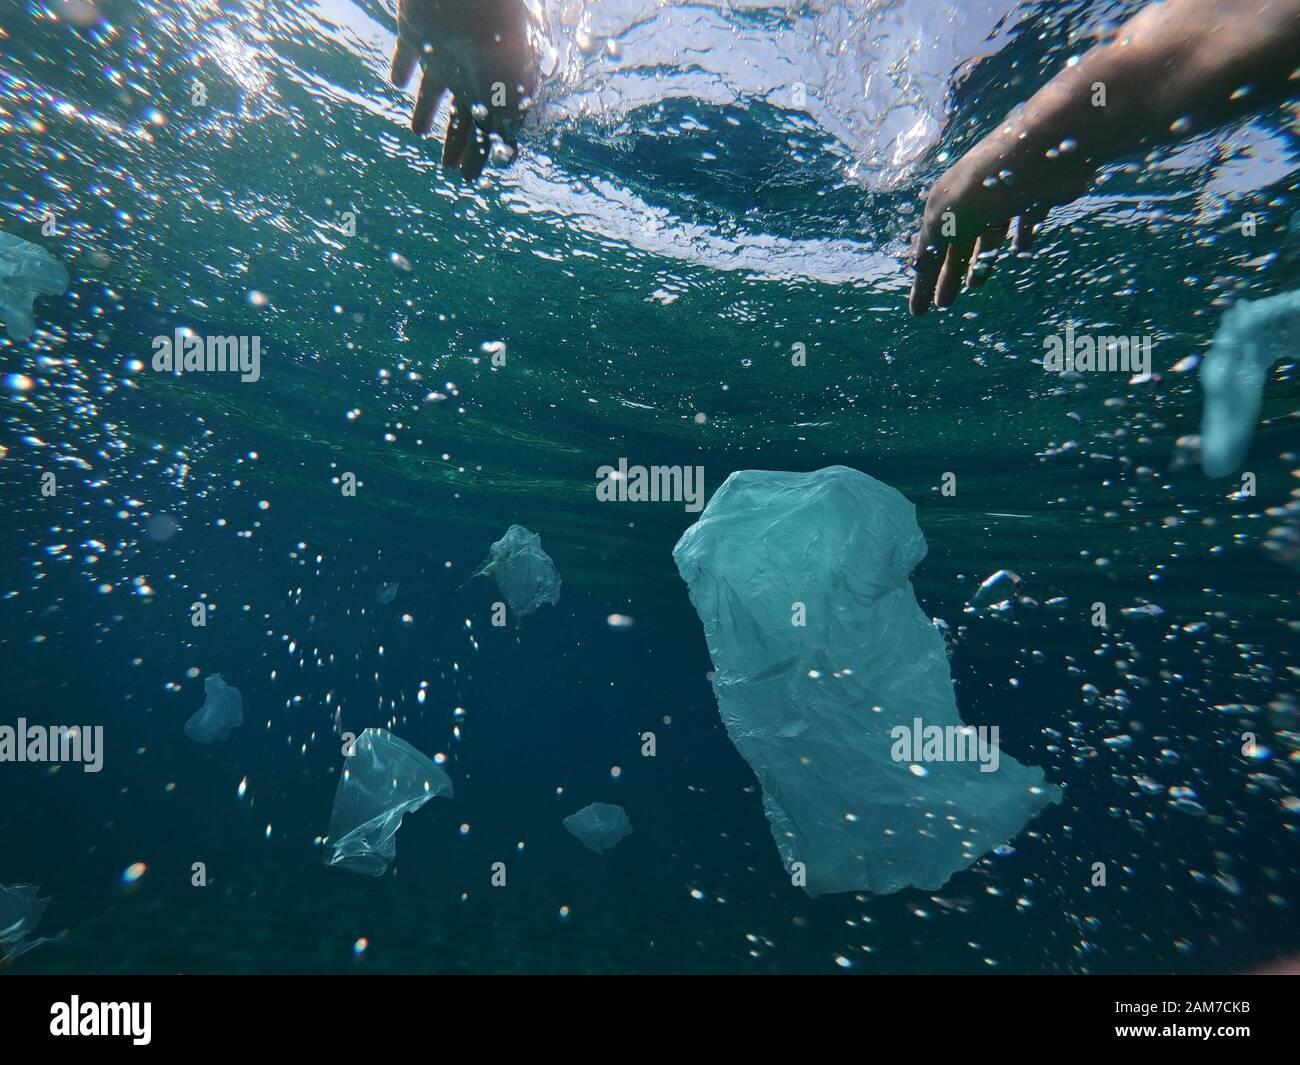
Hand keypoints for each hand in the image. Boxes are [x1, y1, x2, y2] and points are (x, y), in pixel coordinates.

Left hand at [389, 0, 535, 179]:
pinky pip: (405, 54)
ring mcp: (443, 52)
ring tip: (417, 132)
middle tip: (448, 167)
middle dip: (455, 141)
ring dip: (425, 111)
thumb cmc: (498, 47)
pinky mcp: (415, 32)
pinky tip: (396, 82)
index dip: (477, 156)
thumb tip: (509, 158)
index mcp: (490, 91)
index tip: (469, 178)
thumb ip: (506, 128)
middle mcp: (468, 73)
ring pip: (432, 90)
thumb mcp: (510, 98)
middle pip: (460, 115)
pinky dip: (401, 68)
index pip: (484, 132)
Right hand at [908, 125, 1094, 314]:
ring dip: (981, 259)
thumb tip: (917, 266)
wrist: (1035, 156)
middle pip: (957, 245)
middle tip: (946, 304)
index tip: (919, 311)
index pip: (928, 250)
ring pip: (988, 235)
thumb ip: (927, 246)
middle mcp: (971, 199)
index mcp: (944, 204)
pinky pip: (1025, 220)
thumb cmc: (981, 190)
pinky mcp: (1036, 194)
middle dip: (949, 274)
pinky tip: (1020, 250)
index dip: (922, 282)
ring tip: (978, 282)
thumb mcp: (941, 221)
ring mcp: (1003, 196)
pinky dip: (1021, 237)